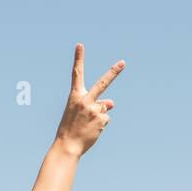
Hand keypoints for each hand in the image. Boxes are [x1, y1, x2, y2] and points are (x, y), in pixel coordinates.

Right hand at [55, 43, 123, 157]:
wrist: (68, 145)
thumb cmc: (70, 128)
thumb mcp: (79, 112)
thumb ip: (95, 104)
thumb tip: (112, 103)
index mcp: (74, 96)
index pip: (76, 74)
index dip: (78, 59)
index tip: (80, 45)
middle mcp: (85, 100)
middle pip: (102, 84)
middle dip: (114, 72)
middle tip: (123, 62)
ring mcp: (94, 109)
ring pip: (104, 108)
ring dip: (98, 116)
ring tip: (86, 125)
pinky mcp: (102, 119)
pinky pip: (105, 119)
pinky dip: (100, 125)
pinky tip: (91, 130)